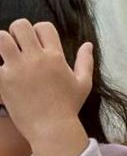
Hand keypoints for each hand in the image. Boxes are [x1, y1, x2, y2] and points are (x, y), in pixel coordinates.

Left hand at [0, 20, 90, 153]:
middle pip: (20, 26)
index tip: (36, 43)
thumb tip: (88, 44)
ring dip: (1, 43)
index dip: (38, 30)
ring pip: (1, 39)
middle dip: (17, 32)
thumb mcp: (83, 83)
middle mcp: (36, 58)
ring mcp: (17, 69)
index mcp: (55, 56)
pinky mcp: (3, 82)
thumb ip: (86, 61)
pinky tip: (0, 71)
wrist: (52, 129)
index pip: (43, 26)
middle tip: (17, 45)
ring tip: (5, 54)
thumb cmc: (69, 107)